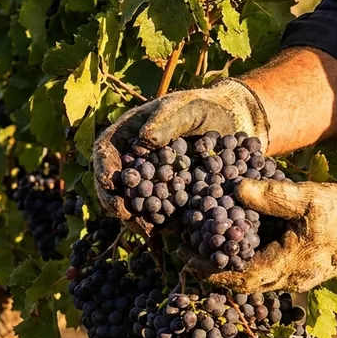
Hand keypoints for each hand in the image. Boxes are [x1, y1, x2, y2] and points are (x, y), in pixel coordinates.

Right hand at [92, 79, 269, 232]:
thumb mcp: (188, 108)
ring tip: (145, 227)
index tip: (110, 182)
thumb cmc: (206, 109)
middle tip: (123, 212)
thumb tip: (144, 140)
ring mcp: (150, 180)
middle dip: (113, 200)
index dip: (102, 168)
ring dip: (134, 216)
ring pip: (132, 201)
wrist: (234, 123)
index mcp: (130, 134)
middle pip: (112, 183)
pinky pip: (157, 211)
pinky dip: (158, 222)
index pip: (105, 151)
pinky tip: (166, 229)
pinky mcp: (168, 196)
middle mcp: (134, 160)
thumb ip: (167, 121)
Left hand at [184, 178, 336, 292]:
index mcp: (291, 265)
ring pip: (254, 279)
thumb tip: (236, 190)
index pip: (241, 277)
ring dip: (226, 267)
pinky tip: (230, 244)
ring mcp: (297, 277)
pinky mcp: (301, 269)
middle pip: (242, 283)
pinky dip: (244, 261)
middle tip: (182, 251)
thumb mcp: (310, 197)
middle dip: (210, 270)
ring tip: (199, 247)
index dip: (210, 270)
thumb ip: (273, 196)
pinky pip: (266, 272)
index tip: (185, 256)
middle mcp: (291, 279)